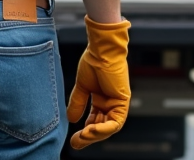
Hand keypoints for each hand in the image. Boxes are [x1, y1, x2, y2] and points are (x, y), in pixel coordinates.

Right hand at [65, 16, 130, 149]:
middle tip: (76, 143)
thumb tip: (71, 120)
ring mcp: (117, 103)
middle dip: (89, 137)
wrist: (101, 49)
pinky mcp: (122, 102)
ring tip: (83, 137)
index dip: (85, 132)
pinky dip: (104, 128)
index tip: (74, 140)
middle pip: (102, 127)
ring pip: (109, 128)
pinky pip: (116, 122)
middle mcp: (110, 103)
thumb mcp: (82, 86)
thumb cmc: (93, 61)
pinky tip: (91, 129)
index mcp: (101, 99)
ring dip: (96, 134)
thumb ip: (77, 103)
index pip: (94, 121)